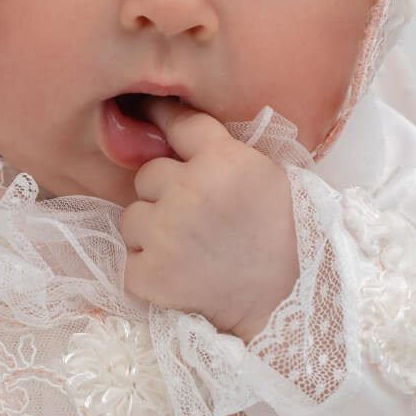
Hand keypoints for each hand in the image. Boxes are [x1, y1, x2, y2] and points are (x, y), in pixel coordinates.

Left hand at [119, 101, 297, 342]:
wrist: (287, 301)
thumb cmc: (283, 235)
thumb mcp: (264, 175)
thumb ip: (220, 151)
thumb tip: (172, 127)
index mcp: (224, 159)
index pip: (179, 124)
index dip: (161, 118)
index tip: (146, 114)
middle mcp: (190, 190)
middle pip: (148, 174)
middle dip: (164, 193)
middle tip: (194, 217)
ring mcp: (166, 233)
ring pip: (131, 216)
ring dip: (151, 231)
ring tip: (186, 249)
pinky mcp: (150, 274)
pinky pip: (128, 261)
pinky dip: (146, 269)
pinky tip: (177, 274)